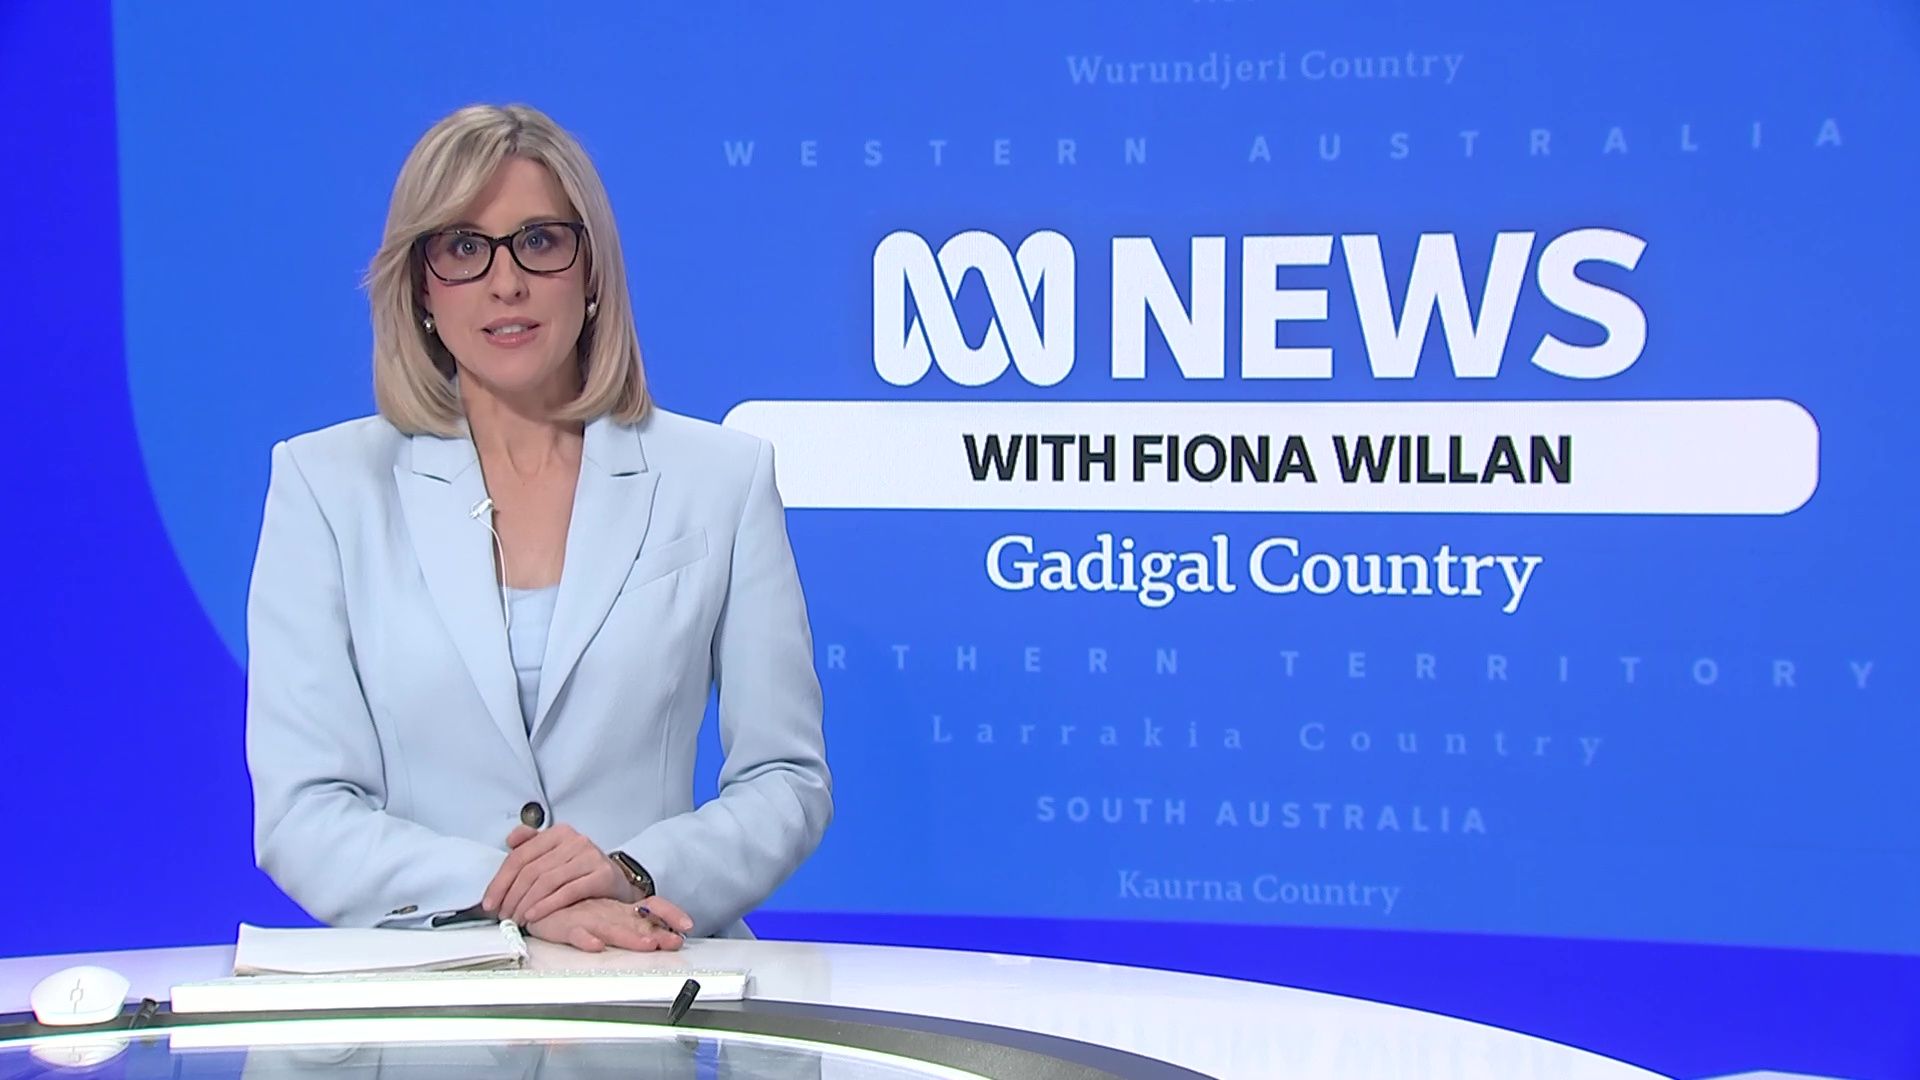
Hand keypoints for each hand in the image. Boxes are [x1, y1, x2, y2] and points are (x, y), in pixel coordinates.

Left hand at [483, 822, 629, 924]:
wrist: (616, 882)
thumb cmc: (579, 871)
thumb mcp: (554, 854)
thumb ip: (531, 845)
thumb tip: (510, 839)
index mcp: (558, 832)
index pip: (520, 855)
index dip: (501, 881)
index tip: (490, 903)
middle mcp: (574, 840)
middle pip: (532, 870)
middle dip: (512, 896)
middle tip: (503, 915)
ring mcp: (589, 856)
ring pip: (547, 881)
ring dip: (526, 904)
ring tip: (517, 919)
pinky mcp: (602, 874)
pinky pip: (568, 892)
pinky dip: (547, 905)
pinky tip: (534, 916)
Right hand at [523, 897, 690, 952]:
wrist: (540, 901)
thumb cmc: (575, 912)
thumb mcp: (609, 918)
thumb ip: (632, 926)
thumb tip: (660, 936)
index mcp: (621, 910)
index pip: (652, 907)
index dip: (670, 914)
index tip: (687, 925)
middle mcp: (609, 913)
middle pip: (637, 922)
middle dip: (656, 934)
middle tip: (673, 942)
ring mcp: (588, 918)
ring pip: (612, 928)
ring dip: (629, 938)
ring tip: (646, 945)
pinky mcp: (566, 926)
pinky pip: (577, 933)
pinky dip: (586, 939)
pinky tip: (596, 946)